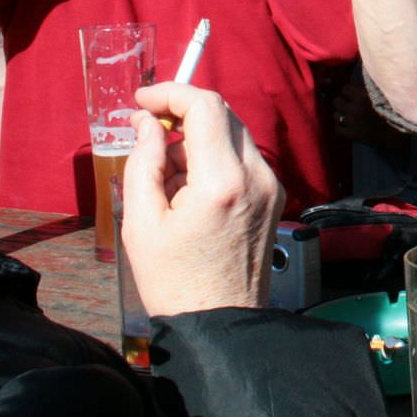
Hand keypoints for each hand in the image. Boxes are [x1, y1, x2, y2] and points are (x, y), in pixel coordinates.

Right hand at [119, 83, 285, 314]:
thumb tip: (147, 122)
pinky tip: (190, 191)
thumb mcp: (141, 222)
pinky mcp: (275, 197)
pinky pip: (243, 158)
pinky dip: (215, 159)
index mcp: (223, 181)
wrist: (219, 324)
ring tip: (166, 178)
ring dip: (197, 139)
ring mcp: (271, 186)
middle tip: (148, 134)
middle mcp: (256, 176)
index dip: (171, 93)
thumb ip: (143, 161)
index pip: (206, 106)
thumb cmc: (174, 282)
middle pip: (223, 114)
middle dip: (182, 116)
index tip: (143, 101)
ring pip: (234, 134)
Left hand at [332, 77, 402, 148]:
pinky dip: (341, 126)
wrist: (397, 132)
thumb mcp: (381, 95)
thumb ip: (368, 89)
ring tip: (347, 115)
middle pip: (336, 101)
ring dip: (340, 114)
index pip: (345, 89)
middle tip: (348, 104)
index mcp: (363, 97)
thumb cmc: (391, 111)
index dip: (349, 91)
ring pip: (335, 115)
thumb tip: (358, 81)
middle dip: (342, 102)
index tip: (353, 94)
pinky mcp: (353, 135)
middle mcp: (355, 109)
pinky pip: (337, 129)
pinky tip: (347, 125)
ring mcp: (353, 123)